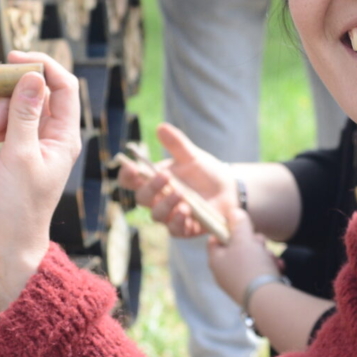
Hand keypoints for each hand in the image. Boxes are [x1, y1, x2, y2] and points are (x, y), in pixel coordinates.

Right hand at [0, 50, 80, 309]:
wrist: (3, 249)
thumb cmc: (16, 209)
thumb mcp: (18, 156)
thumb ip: (24, 114)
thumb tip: (32, 76)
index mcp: (65, 138)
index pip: (64, 86)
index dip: (42, 66)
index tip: (12, 60)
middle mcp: (53, 139)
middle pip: (39, 91)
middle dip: (14, 90)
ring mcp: (33, 146)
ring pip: (22, 105)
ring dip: (3, 106)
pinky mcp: (14, 155)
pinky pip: (10, 121)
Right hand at [117, 122, 236, 238]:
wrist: (229, 189)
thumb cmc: (205, 172)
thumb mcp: (192, 156)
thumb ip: (177, 144)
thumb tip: (161, 127)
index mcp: (154, 180)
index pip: (131, 181)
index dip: (126, 176)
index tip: (131, 167)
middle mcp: (158, 199)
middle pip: (142, 198)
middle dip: (151, 188)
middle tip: (165, 176)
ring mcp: (170, 215)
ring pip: (157, 215)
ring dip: (166, 204)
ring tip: (181, 194)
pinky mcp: (184, 229)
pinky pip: (174, 229)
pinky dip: (178, 221)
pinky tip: (187, 210)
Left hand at [207, 209, 281, 306]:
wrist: (265, 298)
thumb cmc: (250, 266)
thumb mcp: (244, 239)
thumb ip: (238, 223)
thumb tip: (233, 212)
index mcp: (215, 259)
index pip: (215, 238)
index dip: (228, 230)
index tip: (241, 227)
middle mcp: (223, 273)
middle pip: (237, 249)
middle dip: (253, 243)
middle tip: (261, 243)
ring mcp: (237, 283)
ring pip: (252, 260)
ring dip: (264, 255)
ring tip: (271, 259)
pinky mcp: (251, 291)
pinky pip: (260, 273)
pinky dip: (269, 268)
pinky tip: (277, 268)